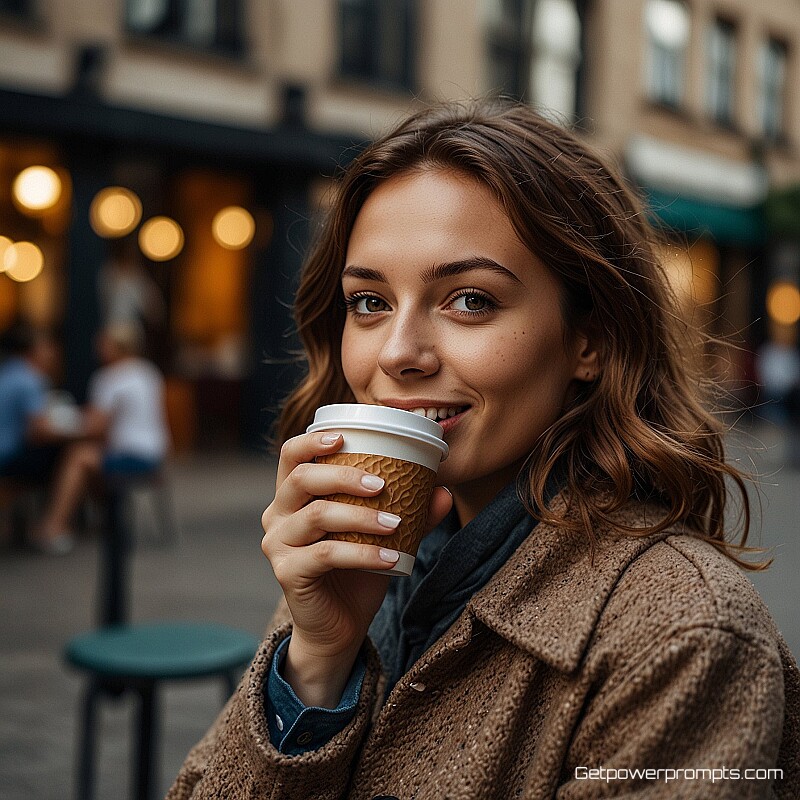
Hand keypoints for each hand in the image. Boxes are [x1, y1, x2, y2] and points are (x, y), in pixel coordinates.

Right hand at [261, 431, 451, 706]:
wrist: (338, 626)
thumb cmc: (356, 570)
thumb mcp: (383, 535)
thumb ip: (409, 512)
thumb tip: (443, 491)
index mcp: (293, 496)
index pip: (290, 456)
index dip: (311, 441)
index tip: (345, 437)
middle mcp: (277, 515)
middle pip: (301, 479)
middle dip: (343, 476)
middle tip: (382, 485)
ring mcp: (278, 544)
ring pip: (316, 516)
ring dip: (359, 516)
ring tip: (395, 522)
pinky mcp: (287, 573)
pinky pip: (325, 555)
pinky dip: (362, 553)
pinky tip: (391, 557)